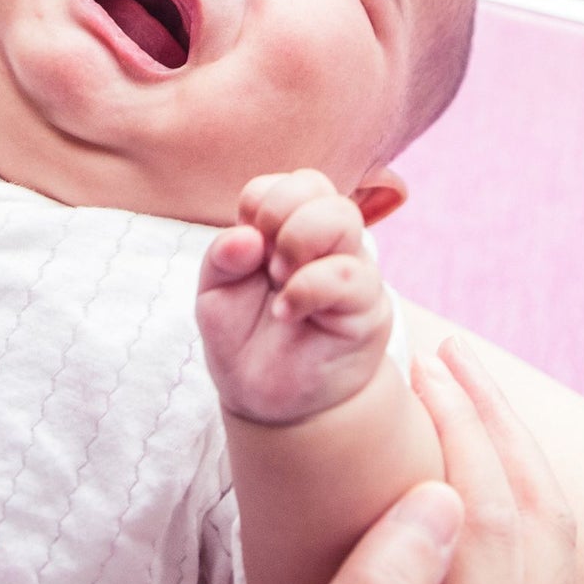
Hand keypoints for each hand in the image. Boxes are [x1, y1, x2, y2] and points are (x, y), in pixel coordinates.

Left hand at [196, 170, 390, 424]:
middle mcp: (324, 241)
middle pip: (316, 185)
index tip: (247, 244)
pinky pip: (350, 276)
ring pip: (341, 217)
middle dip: (278, 213)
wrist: (270, 401)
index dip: (260, 203)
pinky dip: (308, 288)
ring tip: (278, 280)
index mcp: (287, 226)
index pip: (285, 182)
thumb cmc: (243, 337)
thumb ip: (222, 258)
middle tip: (264, 262)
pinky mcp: (368, 307)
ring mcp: (350, 269)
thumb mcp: (214, 294)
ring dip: (297, 241)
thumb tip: (247, 236)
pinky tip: (286, 312)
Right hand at [213, 337, 576, 583]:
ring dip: (510, 466)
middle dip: (500, 433)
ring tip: (463, 397)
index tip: (417, 362)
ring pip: (545, 561)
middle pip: (540, 536)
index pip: (486, 529)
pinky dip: (505, 512)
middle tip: (450, 357)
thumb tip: (439, 493)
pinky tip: (460, 476)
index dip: (458, 433)